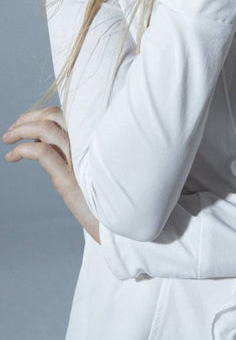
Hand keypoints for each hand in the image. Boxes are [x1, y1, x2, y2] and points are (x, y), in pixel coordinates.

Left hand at [3, 107, 99, 242]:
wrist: (121, 226)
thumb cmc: (107, 202)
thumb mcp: (92, 172)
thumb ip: (76, 156)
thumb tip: (46, 145)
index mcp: (95, 141)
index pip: (67, 114)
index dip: (44, 113)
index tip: (28, 122)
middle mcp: (89, 145)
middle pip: (54, 115)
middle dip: (30, 117)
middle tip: (14, 127)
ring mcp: (80, 159)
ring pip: (45, 129)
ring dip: (21, 129)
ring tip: (8, 138)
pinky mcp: (69, 177)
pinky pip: (41, 152)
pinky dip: (23, 150)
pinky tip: (13, 157)